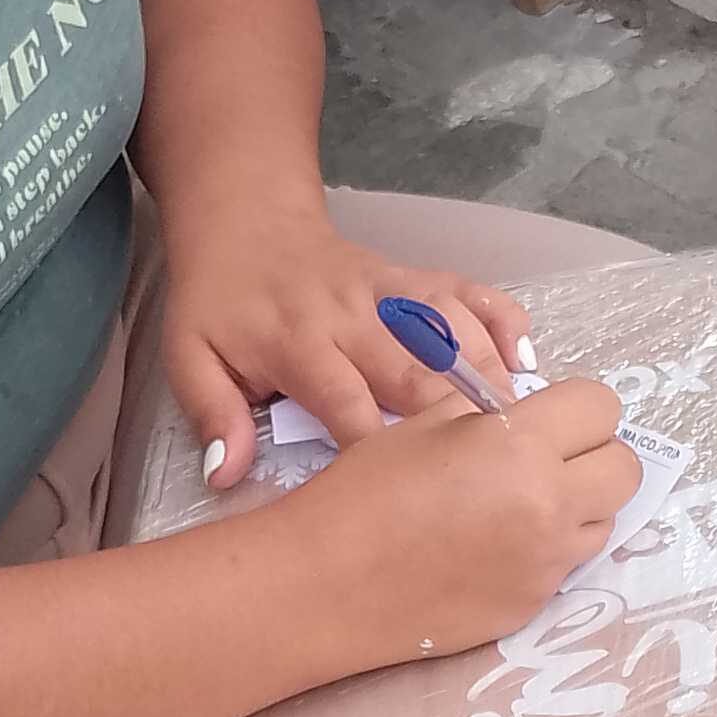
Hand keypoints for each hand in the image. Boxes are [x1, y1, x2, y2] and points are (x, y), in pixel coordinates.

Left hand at [160, 202, 536, 485]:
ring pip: (453, 329)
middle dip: (455, 420)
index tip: (408, 493)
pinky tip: (526, 358)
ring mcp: (389, 289)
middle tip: (493, 470)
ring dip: (488, 376)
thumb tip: (227, 474)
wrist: (244, 223)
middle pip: (416, 370)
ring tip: (521, 428)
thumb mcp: (190, 359)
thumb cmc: (221, 304)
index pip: (348, 404)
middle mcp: (352, 315)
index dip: (380, 450)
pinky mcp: (412, 274)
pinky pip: (469, 290)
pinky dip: (502, 319)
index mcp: (298, 343)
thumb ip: (213, 416)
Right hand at [286, 377, 639, 662]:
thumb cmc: (365, 493)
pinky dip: (545, 548)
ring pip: (604, 520)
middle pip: (624, 469)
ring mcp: (546, 562)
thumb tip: (526, 408)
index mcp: (522, 446)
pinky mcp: (533, 603)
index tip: (547, 417)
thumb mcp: (426, 423)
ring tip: (519, 503)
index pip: (601, 406)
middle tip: (547, 458)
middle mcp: (550, 506)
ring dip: (577, 504)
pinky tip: (493, 546)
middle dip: (593, 454)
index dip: (575, 407)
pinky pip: (565, 564)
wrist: (328, 584)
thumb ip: (489, 409)